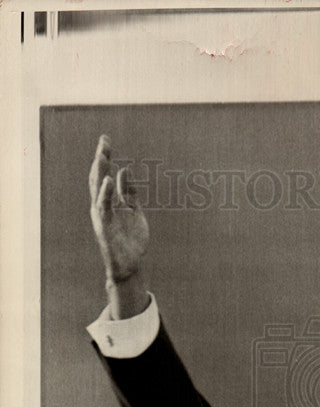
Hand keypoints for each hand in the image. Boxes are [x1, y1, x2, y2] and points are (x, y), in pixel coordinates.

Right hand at [89, 134, 148, 282]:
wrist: (130, 265)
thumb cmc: (131, 240)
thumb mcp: (133, 212)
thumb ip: (128, 194)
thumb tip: (124, 171)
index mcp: (108, 202)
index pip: (104, 174)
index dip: (105, 157)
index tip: (106, 139)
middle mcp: (101, 206)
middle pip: (98, 178)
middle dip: (101, 159)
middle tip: (104, 140)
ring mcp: (101, 216)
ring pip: (97, 190)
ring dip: (100, 172)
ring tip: (102, 155)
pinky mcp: (104, 227)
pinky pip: (103, 207)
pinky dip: (105, 193)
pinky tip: (108, 180)